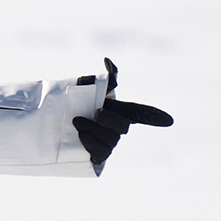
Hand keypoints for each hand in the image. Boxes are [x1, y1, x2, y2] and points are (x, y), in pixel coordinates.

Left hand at [72, 58, 173, 172]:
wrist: (51, 124)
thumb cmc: (73, 104)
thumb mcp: (86, 88)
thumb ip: (102, 78)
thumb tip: (109, 63)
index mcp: (119, 111)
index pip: (142, 114)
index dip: (154, 117)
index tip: (169, 121)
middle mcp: (117, 129)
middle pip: (123, 127)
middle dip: (109, 119)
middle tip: (94, 112)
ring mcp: (108, 144)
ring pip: (110, 140)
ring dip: (93, 130)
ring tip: (77, 123)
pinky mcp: (97, 157)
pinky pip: (100, 153)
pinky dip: (91, 144)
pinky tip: (81, 136)